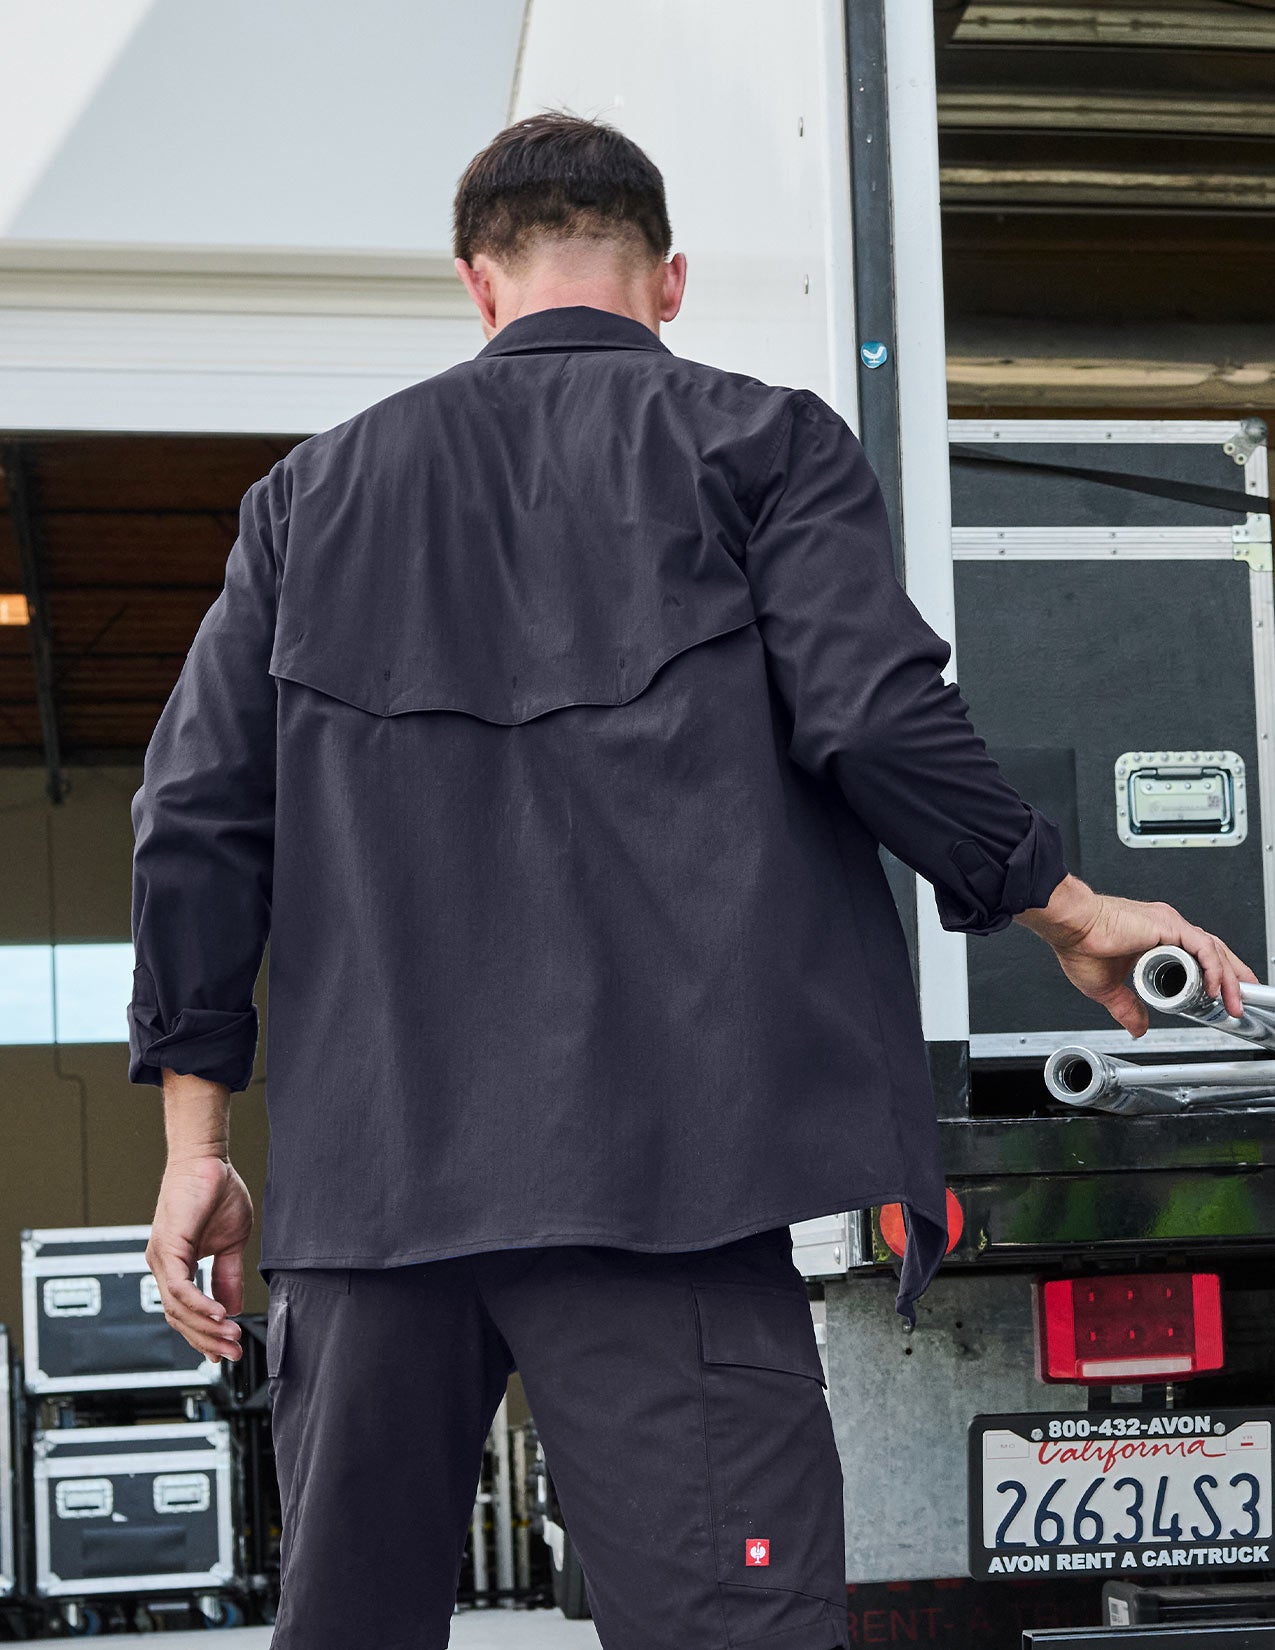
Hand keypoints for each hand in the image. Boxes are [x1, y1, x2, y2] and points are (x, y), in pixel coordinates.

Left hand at [146, 1154, 253, 1363]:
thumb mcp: (230, 1243)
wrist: (208, 1160)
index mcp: (175, 1265)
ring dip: (206, 1327)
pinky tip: (219, 1314)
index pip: (184, 1313)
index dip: (202, 1336)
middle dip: (207, 1340)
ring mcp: (161, 1257)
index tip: (223, 1353)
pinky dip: (198, 1304)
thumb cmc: (216, 1192)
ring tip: (231, 1336)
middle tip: (233, 1352)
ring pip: (177, 1308)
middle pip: (178, 1318)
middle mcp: (163, 1265)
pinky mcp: (168, 1246)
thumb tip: (232, 1307)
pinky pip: (179, 1287)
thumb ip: (227, 1275)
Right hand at [1014, 873, 1257, 1036]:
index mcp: (1154, 939)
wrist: (1070, 927)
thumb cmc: (1080, 945)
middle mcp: (1166, 928)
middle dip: (1233, 976)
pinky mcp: (1168, 924)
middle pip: (1213, 952)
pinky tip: (1215, 987)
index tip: (1218, 998)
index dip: (1212, 977)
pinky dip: (1213, 967)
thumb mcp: (1108, 988)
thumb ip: (1126, 1008)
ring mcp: (1169, 924)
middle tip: (1243, 1000)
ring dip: (1228, 978)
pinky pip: (1202, 947)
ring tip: (1234, 1002)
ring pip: (1213, 950)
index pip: (1195, 957)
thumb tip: (1138, 1028)